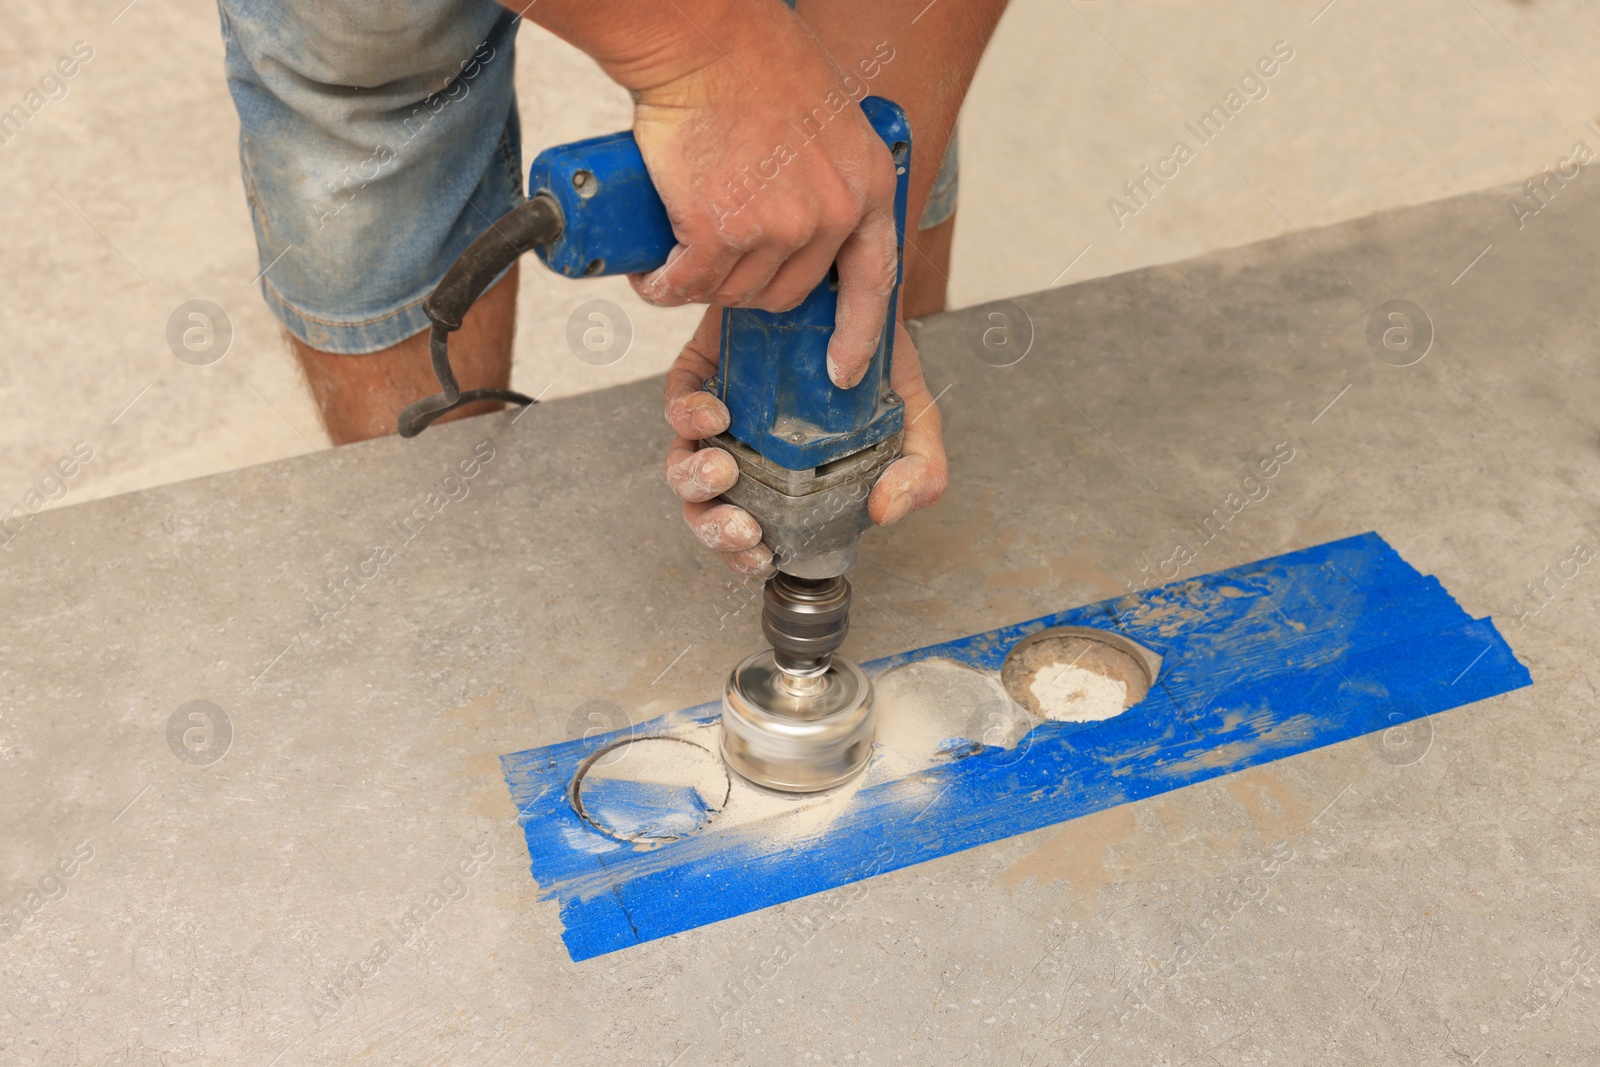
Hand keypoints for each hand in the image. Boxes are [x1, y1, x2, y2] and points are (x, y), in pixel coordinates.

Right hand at [626, 4, 899, 389]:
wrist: (702, 38)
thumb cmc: (752, 60)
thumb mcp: (826, 119)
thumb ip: (828, 171)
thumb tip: (807, 215)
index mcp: (867, 185)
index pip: (874, 279)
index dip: (856, 331)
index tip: (840, 368)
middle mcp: (833, 213)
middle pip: (786, 292)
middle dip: (746, 289)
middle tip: (713, 264)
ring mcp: (779, 227)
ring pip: (734, 292)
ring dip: (700, 288)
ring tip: (674, 261)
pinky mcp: (722, 232)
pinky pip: (689, 284)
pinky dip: (663, 287)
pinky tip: (652, 274)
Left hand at [663, 307, 946, 575]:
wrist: (860, 285)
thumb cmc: (879, 358)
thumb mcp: (916, 419)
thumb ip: (918, 473)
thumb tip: (884, 512)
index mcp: (788, 477)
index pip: (752, 528)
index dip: (743, 552)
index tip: (760, 552)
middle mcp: (749, 451)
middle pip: (706, 507)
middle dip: (714, 527)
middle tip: (743, 526)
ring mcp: (722, 412)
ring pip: (681, 461)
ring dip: (694, 479)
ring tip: (725, 469)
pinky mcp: (702, 369)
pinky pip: (676, 401)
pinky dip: (686, 414)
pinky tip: (716, 413)